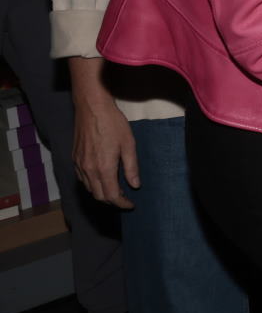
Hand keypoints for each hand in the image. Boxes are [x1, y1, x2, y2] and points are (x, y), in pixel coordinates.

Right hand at [71, 71, 138, 208]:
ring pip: (89, 189)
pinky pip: (82, 179)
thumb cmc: (113, 124)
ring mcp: (79, 165)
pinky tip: (103, 178)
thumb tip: (135, 185)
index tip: (131, 205)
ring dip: (102, 193)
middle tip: (125, 198)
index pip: (112, 195)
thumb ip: (131, 167)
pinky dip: (93, 184)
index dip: (122, 203)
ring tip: (117, 189)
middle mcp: (88, 170)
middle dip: (112, 201)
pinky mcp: (74, 158)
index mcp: (104, 168)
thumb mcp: (129, 144)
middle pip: (99, 196)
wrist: (92, 108)